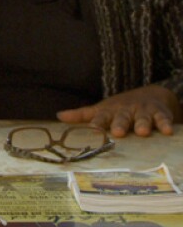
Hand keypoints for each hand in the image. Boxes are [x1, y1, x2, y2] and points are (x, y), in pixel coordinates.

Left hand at [57, 85, 182, 137]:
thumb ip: (81, 115)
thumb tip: (58, 116)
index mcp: (109, 112)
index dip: (97, 124)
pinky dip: (165, 124)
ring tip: (143, 132)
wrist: (148, 95)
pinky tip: (168, 131)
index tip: (92, 130)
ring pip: (143, 118)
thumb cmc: (118, 109)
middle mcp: (125, 111)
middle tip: (118, 132)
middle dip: (120, 124)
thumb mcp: (100, 110)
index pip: (101, 118)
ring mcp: (143, 111)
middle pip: (122, 118)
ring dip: (143, 124)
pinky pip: (163, 119)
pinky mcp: (159, 113)